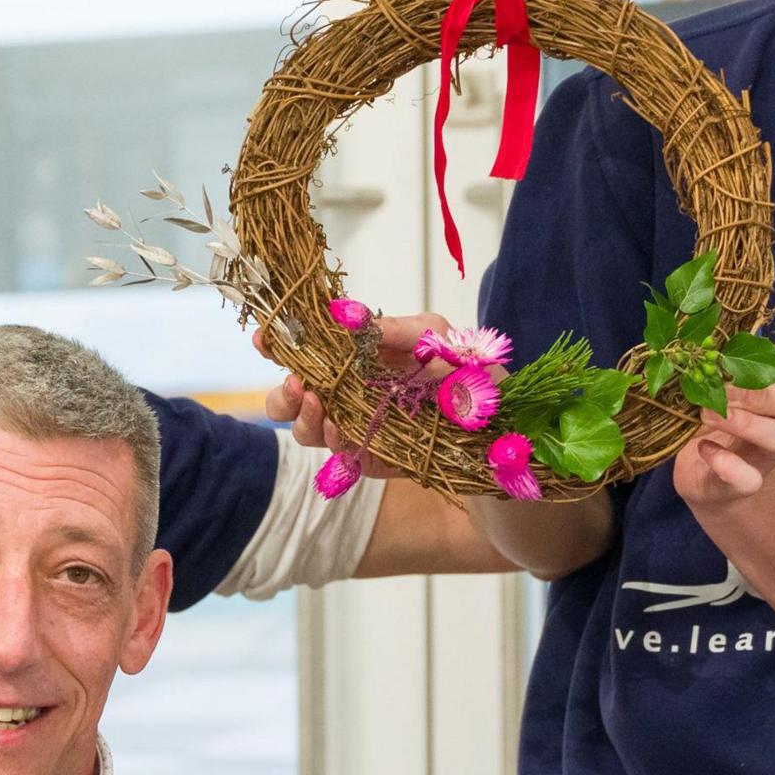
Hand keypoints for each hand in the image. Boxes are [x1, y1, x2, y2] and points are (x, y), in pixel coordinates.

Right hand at [262, 313, 458, 464]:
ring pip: (308, 428)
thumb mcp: (440, 339)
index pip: (311, 350)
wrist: (510, 432)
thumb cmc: (476, 377)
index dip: (282, 344)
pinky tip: (344, 432)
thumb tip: (346, 314)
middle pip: (295, 396)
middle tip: (298, 385)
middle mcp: (352, 392)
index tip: (264, 339)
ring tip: (318, 405)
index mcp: (362, 357)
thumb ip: (397, 329)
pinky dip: (336, 442)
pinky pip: (341, 454)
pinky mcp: (372, 460)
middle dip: (285, 392)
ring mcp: (359, 428)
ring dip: (304, 418)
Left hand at [666, 336, 774, 510]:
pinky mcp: (743, 484)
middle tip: (721, 390)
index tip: (747, 359)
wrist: (700, 474)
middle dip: (764, 393)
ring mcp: (766, 455)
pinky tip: (704, 450)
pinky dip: (726, 464)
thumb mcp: (718, 385)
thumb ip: (721, 365)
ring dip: (744, 423)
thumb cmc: (711, 417)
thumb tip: (706, 344)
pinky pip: (749, 479)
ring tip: (706, 415)